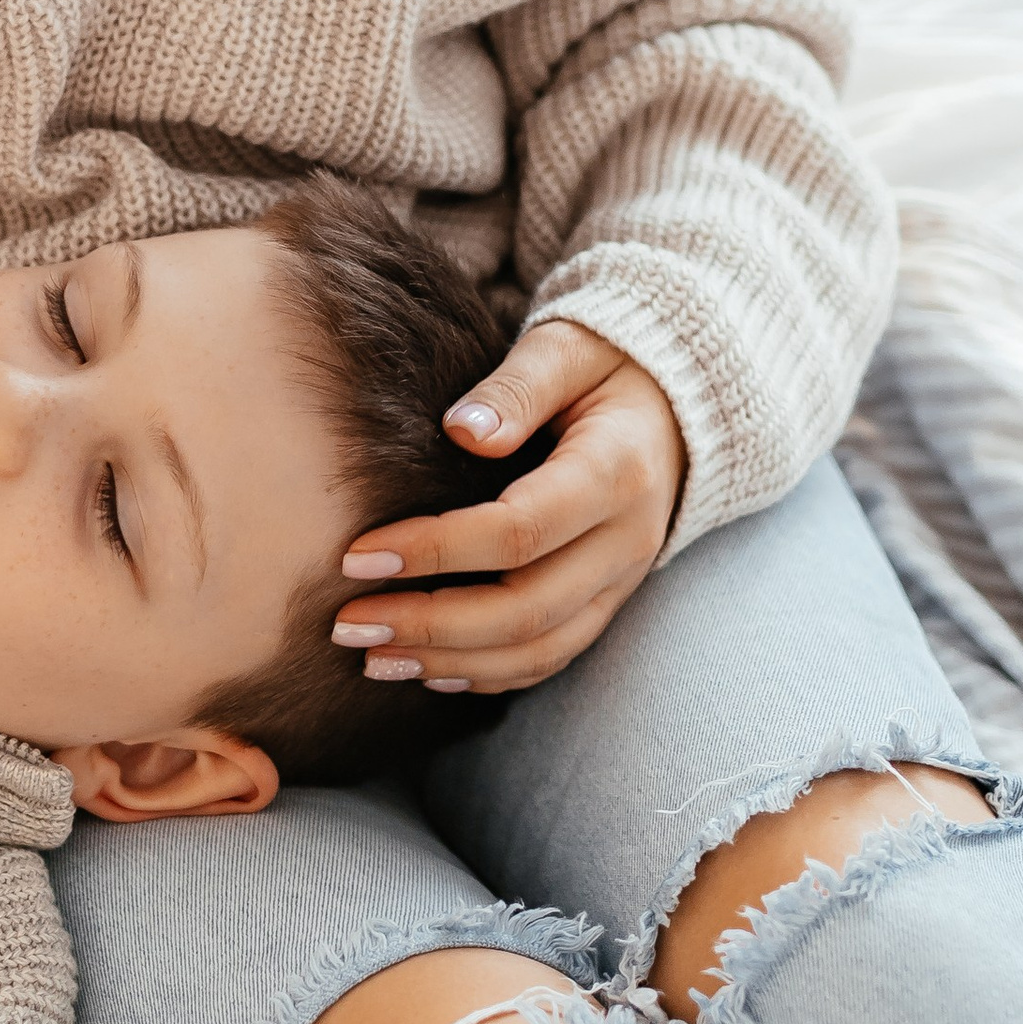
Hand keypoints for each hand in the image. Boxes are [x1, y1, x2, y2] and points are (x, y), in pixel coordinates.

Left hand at [331, 322, 684, 695]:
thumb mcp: (565, 350)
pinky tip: (426, 669)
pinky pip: (550, 658)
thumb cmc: (603, 366)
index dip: (435, 550)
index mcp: (617, 473)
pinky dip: (487, 673)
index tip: (358, 555)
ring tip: (374, 658)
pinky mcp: (606, 603)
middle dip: (429, 624)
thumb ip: (516, 387)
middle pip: (526, 610)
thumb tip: (460, 431)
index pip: (520, 531)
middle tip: (348, 624)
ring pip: (538, 650)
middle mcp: (626, 541)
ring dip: (450, 661)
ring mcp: (620, 582)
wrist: (674, 406)